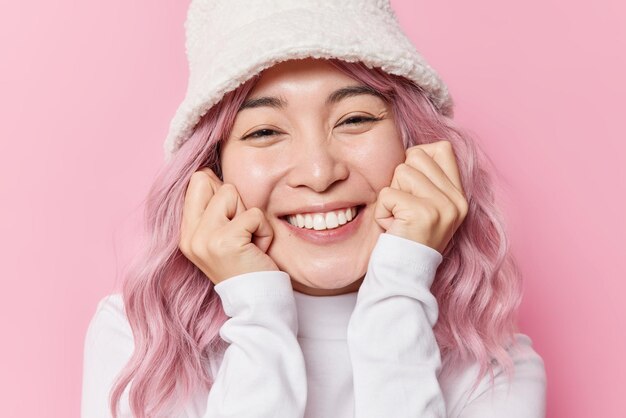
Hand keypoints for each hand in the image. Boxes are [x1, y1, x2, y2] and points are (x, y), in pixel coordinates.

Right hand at [179, 168, 277, 284]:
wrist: (257, 302)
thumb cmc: (246, 266)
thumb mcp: (220, 238)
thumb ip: (213, 209)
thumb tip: (209, 173)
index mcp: (186, 233)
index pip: (195, 181)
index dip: (220, 191)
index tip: (231, 220)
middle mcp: (190, 235)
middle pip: (207, 179)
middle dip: (234, 201)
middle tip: (241, 232)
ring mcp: (204, 238)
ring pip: (230, 192)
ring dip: (250, 216)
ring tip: (250, 241)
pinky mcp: (225, 242)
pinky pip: (254, 213)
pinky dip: (264, 230)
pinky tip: (259, 250)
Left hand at [374, 140, 468, 253]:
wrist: (403, 276)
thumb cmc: (407, 240)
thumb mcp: (426, 209)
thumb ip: (427, 180)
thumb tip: (412, 151)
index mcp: (459, 196)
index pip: (442, 148)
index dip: (418, 157)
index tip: (410, 186)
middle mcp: (457, 200)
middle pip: (417, 156)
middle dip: (400, 180)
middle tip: (403, 208)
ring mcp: (443, 206)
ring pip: (401, 172)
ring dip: (390, 197)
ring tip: (398, 220)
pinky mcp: (424, 213)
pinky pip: (387, 194)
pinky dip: (382, 212)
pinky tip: (392, 229)